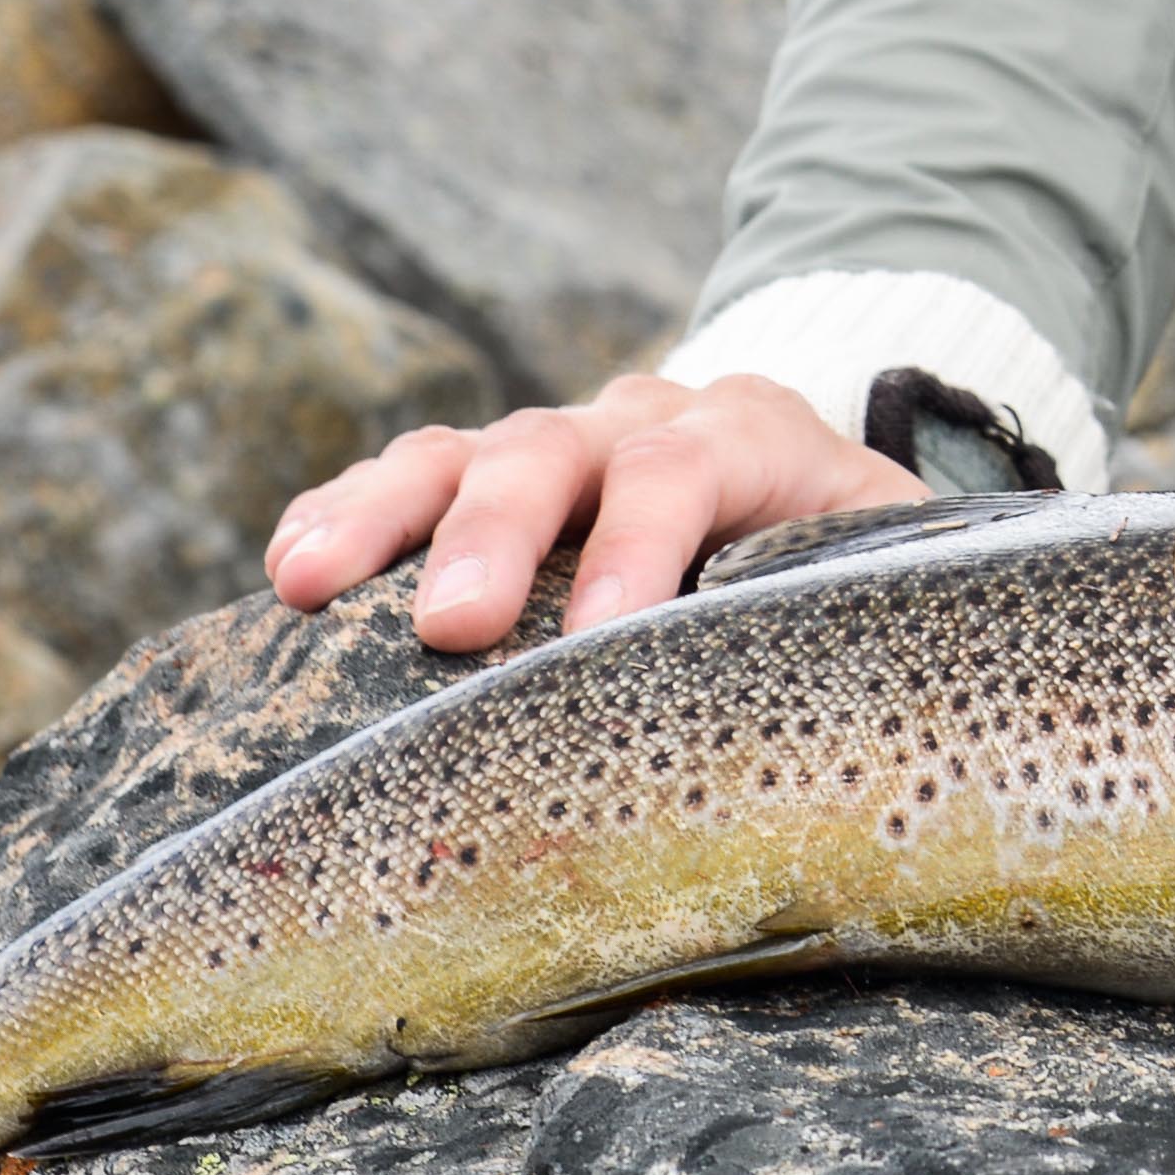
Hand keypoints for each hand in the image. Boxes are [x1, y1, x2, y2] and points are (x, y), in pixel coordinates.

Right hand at [265, 373, 919, 651]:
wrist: (811, 475)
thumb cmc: (847, 561)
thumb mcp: (884, 574)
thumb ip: (878, 625)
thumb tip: (881, 756)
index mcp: (751, 436)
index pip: (688, 468)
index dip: (644, 542)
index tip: (605, 632)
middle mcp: (641, 418)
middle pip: (558, 450)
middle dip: (500, 532)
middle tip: (451, 622)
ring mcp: (556, 440)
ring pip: (460, 451)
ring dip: (382, 515)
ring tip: (303, 582)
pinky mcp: (487, 479)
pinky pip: (407, 477)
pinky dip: (345, 514)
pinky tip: (289, 571)